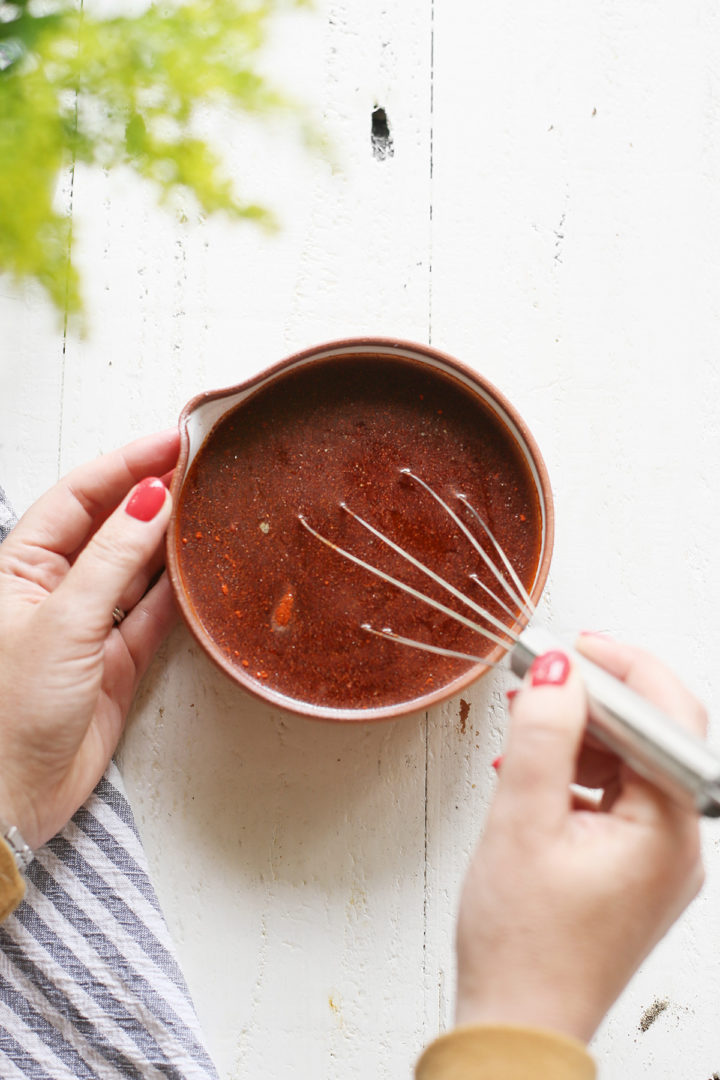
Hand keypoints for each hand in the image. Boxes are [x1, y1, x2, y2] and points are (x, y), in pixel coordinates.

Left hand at [0, 430, 179, 850]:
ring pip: (134, 568)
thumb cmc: (9, 712)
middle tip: (199, 466)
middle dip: (150, 495)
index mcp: (17, 568)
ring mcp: (85, 627)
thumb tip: (148, 500)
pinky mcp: (114, 663)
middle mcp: (51, 591)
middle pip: (108, 527)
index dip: (123, 466)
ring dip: (168, 540)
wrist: (11, 800)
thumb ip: (112, 560)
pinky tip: (201, 568)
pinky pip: (152, 615)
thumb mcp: (62, 623)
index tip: (168, 442)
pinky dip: (177, 592)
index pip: (77, 498)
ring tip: (208, 507)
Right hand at [455, 635, 705, 1042]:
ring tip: (528, 721)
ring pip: (631, 765)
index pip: (668, 717)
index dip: (621, 668)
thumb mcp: (521, 823)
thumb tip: (559, 671)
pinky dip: (578, 773)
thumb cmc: (523, 945)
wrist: (518, 1024)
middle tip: (542, 676)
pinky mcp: (633, 870)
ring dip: (582, 735)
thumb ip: (543, 736)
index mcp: (669, 831)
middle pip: (652, 738)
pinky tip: (535, 771)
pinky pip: (616, 797)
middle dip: (596, 700)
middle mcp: (679, 844)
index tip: (571, 645)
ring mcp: (658, 860)